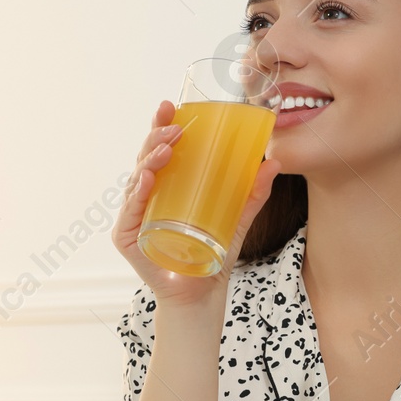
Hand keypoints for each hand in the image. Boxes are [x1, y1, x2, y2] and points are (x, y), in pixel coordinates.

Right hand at [112, 100, 281, 307]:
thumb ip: (253, 193)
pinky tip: (146, 180)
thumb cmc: (213, 253)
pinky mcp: (128, 237)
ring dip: (150, 160)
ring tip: (167, 147)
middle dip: (157, 136)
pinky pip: (130, 211)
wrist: (202, 295)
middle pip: (146, 158)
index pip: (161, 148)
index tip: (171, 105)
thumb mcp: (238, 218)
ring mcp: (134, 215)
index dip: (162, 125)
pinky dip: (138, 193)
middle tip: (174, 125)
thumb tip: (273, 163)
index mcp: (167, 186)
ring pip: (137, 179)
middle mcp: (146, 196)